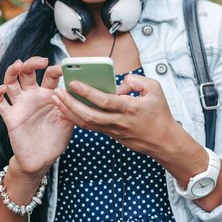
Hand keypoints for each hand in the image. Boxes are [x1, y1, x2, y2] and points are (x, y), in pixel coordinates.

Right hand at [0, 57, 73, 177]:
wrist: (41, 159)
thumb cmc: (56, 139)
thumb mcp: (69, 120)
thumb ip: (72, 106)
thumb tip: (78, 90)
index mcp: (48, 95)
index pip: (50, 75)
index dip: (56, 69)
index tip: (65, 68)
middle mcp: (33, 96)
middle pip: (28, 72)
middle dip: (32, 63)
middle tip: (42, 61)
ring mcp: (20, 105)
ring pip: (11, 81)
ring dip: (12, 71)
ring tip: (18, 65)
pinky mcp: (10, 116)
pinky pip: (0, 102)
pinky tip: (2, 89)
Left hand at [51, 74, 178, 156]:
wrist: (163, 141)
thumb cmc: (160, 115)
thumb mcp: (155, 90)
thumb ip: (136, 80)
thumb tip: (119, 83)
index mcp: (130, 108)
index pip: (104, 101)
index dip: (87, 92)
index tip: (74, 83)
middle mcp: (118, 121)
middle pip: (89, 115)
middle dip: (70, 104)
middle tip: (58, 92)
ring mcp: (113, 130)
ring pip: (86, 123)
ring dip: (69, 111)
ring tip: (57, 99)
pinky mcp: (110, 135)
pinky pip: (90, 127)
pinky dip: (76, 118)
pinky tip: (67, 109)